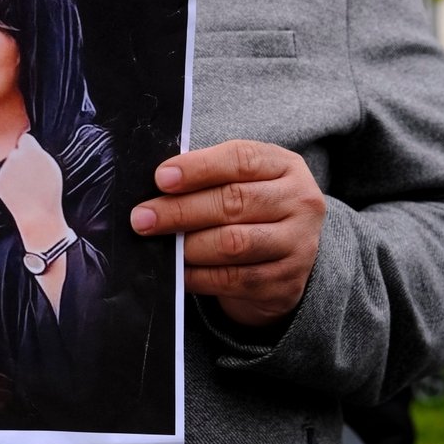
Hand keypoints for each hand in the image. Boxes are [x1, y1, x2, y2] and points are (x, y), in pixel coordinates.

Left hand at [0, 133, 66, 249]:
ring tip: (26, 186)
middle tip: (30, 175)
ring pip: (8, 164)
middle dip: (21, 159)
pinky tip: (18, 192)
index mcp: (31, 151)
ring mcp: (4, 169)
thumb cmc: (49, 193)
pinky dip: (8, 182)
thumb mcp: (51, 167)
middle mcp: (15, 157)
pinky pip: (3, 176)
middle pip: (15, 151)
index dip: (28, 147)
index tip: (31, 154)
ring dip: (14, 171)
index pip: (25, 138)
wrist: (38, 215)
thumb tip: (27, 143)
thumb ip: (39, 153)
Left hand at [130, 139, 324, 326]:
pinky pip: (232, 279)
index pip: (241, 159)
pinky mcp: (284, 283)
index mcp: (284, 166)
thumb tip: (158, 185)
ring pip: (233, 243)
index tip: (161, 178)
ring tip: (159, 245)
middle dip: (180, 210)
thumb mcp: (242, 182)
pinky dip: (197, 276)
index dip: (198, 168)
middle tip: (142, 218)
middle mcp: (300, 203)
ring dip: (188, 245)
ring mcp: (298, 245)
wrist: (286, 261)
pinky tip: (178, 271)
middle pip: (233, 202)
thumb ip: (208, 178)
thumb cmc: (250, 211)